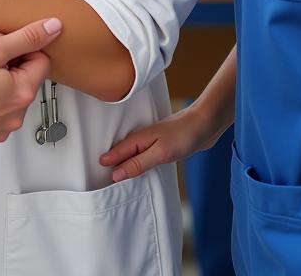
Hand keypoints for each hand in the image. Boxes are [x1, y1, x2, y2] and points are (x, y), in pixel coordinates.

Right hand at [0, 18, 61, 148]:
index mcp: (23, 91)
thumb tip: (52, 27)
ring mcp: (2, 127)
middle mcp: (18, 114)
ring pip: (11, 95)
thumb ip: (26, 37)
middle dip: (11, 66)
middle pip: (27, 78)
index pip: (41, 59)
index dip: (22, 48)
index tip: (3, 49)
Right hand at [100, 104, 221, 181]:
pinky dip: (138, 162)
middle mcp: (142, 139)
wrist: (205, 124)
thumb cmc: (183, 136)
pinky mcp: (162, 145)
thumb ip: (138, 163)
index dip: (106, 163)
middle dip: (112, 162)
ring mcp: (152, 141)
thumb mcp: (159, 153)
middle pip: (122, 152)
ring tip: (115, 174)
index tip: (95, 174)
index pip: (116, 153)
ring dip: (125, 162)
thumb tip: (116, 174)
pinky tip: (139, 167)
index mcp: (138, 139)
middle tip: (99, 177)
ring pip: (133, 153)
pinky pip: (144, 155)